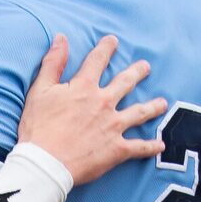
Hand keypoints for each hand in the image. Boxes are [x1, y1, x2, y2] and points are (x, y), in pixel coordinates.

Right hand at [13, 34, 170, 187]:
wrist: (46, 163)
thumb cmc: (38, 128)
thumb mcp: (40, 90)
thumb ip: (53, 63)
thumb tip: (61, 38)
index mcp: (84, 88)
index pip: (97, 61)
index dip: (105, 49)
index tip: (113, 40)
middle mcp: (103, 103)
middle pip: (125, 83)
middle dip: (137, 72)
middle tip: (145, 67)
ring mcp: (113, 126)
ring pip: (139, 112)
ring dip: (152, 107)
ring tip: (162, 103)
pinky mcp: (117, 149)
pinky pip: (139, 147)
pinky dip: (151, 146)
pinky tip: (161, 144)